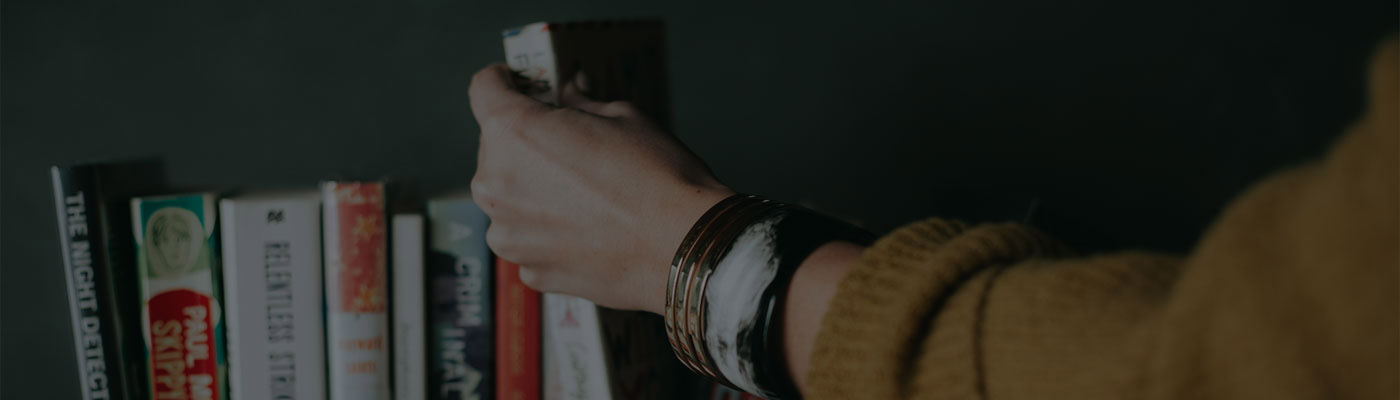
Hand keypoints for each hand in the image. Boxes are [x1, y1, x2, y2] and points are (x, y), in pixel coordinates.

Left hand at [468, 64, 733, 313]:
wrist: (683, 250)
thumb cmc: (657, 179)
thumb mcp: (623, 117)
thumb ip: (582, 104)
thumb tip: (571, 95)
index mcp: (514, 133)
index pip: (484, 89)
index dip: (503, 81)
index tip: (518, 85)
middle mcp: (496, 184)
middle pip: (497, 148)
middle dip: (527, 144)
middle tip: (572, 148)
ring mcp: (509, 234)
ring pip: (510, 199)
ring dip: (535, 192)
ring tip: (586, 198)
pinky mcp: (529, 270)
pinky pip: (529, 239)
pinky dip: (550, 232)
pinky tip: (590, 231)